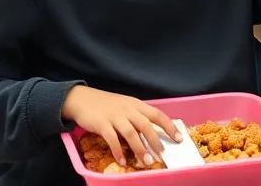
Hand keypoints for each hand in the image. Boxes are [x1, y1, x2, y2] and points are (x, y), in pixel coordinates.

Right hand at [62, 85, 180, 169]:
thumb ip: (136, 118)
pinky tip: (122, 162)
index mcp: (136, 104)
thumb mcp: (124, 106)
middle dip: (155, 140)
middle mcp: (127, 109)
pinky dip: (118, 151)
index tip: (179, 138)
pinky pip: (112, 139)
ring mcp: (114, 116)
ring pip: (131, 133)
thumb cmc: (105, 104)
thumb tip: (151, 135)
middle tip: (161, 154)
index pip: (157, 114)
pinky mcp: (101, 123)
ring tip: (146, 161)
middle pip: (146, 124)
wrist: (81, 98)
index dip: (169, 126)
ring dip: (139, 148)